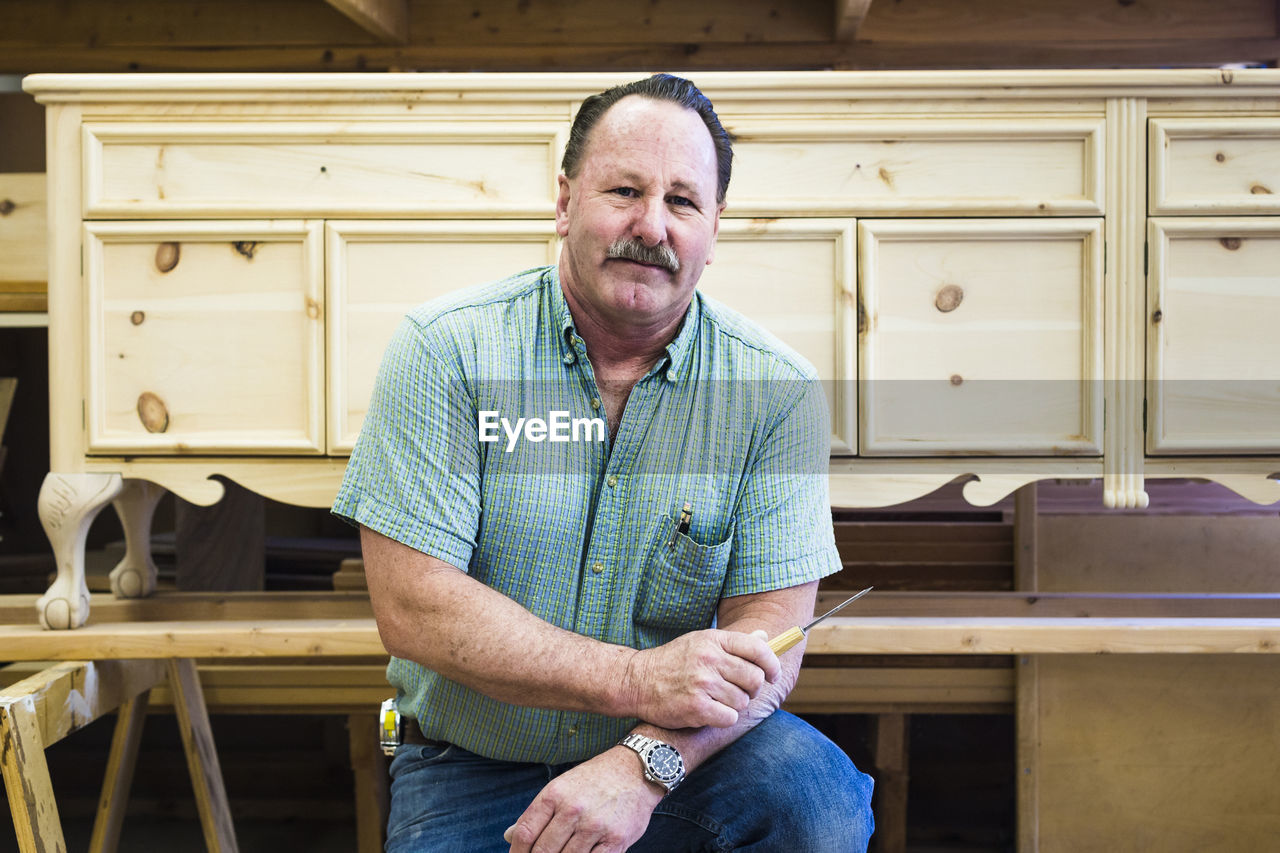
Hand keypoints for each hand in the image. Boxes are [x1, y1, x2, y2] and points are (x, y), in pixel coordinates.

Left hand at [503, 747, 662, 852]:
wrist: (636, 770)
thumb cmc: (595, 781)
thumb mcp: (561, 787)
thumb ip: (537, 813)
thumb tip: (509, 835)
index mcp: (555, 794)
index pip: (525, 832)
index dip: (516, 852)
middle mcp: (573, 809)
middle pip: (543, 851)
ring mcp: (595, 826)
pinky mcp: (616, 840)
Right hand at [624, 629, 779, 728]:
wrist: (638, 681)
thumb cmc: (673, 662)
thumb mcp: (701, 642)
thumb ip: (733, 642)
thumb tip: (765, 636)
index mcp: (713, 640)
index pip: (758, 649)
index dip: (771, 665)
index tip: (772, 676)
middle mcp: (709, 659)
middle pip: (754, 679)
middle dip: (751, 689)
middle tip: (738, 691)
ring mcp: (703, 683)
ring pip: (742, 701)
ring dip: (734, 705)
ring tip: (715, 700)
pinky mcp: (696, 707)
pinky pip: (729, 718)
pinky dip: (723, 718)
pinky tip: (709, 711)